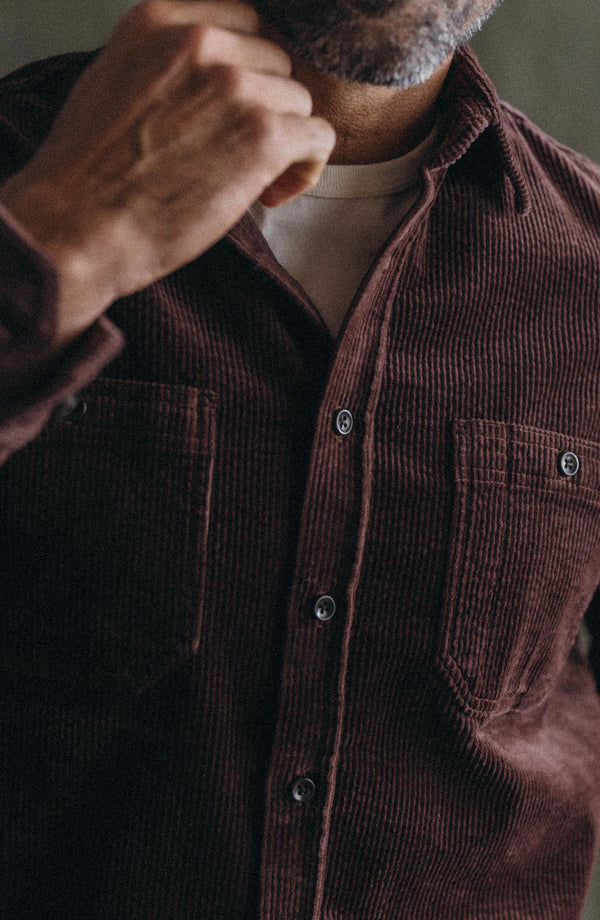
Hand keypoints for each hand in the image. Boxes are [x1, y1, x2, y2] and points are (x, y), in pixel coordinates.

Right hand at [0, 0, 335, 347]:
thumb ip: (164, 63)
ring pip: (298, 100)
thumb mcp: (112, 82)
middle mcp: (201, 42)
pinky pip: (319, 137)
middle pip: (274, 61)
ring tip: (254, 180)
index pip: (242, 22)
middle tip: (241, 153)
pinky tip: (275, 192)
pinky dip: (306, 168)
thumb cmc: (90, 174)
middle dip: (265, 107)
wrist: (78, 227)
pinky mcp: (262, 135)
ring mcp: (235, 86)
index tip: (237, 108)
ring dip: (285, 141)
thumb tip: (204, 76)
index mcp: (160, 20)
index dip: (248, 70)